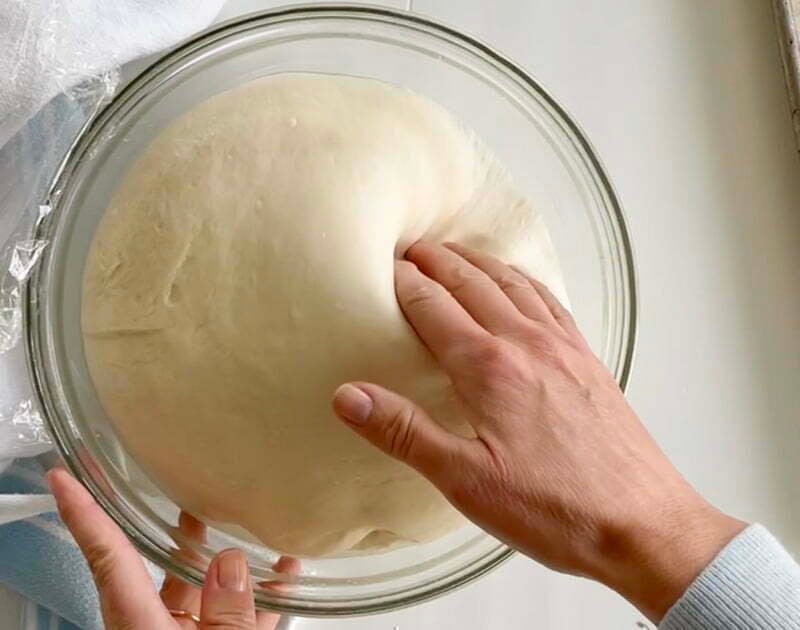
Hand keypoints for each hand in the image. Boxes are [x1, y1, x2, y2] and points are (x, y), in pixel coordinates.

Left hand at [47, 467, 297, 629]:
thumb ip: (222, 621)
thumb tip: (228, 564)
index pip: (106, 561)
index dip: (82, 516)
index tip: (62, 479)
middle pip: (161, 574)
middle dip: (179, 536)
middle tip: (191, 492)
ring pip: (206, 597)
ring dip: (231, 567)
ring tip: (255, 530)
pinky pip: (237, 620)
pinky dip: (260, 598)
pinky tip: (285, 576)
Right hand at [331, 241, 744, 621]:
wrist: (643, 524)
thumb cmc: (555, 508)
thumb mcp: (466, 480)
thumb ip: (405, 432)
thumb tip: (347, 396)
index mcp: (490, 368)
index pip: (433, 307)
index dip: (404, 283)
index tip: (381, 267)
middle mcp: (527, 343)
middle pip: (472, 283)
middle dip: (436, 260)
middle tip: (409, 246)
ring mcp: (562, 348)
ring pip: (512, 284)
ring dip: (478, 262)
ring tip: (455, 250)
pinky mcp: (586, 360)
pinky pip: (550, 302)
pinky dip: (524, 280)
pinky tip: (519, 282)